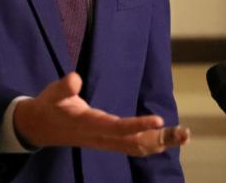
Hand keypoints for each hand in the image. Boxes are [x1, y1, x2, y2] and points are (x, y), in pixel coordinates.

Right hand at [13, 72, 189, 156]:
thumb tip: (75, 78)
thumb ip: (64, 87)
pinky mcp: (108, 140)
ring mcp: (105, 141)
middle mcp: (101, 137)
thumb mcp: (52, 94)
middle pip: (135, 143)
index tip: (159, 121)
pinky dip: (152, 144)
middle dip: (160, 139)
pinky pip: (133, 146)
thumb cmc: (49, 106)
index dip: (138, 125)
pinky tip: (166, 140)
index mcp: (89, 125)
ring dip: (161, 142)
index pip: (118, 127)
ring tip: (184, 136)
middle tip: (185, 134)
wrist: (40, 127)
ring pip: (137, 147)